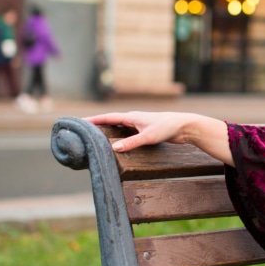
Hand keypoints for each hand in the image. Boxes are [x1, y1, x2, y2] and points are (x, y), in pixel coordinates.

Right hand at [84, 111, 233, 164]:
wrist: (184, 126)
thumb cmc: (167, 128)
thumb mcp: (148, 137)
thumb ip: (131, 143)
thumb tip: (113, 148)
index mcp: (131, 116)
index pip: (108, 117)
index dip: (93, 120)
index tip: (80, 122)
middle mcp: (133, 119)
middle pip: (111, 122)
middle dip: (97, 125)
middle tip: (83, 130)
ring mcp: (139, 125)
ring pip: (119, 128)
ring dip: (108, 131)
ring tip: (95, 138)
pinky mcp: (145, 131)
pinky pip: (127, 133)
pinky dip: (119, 137)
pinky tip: (116, 144)